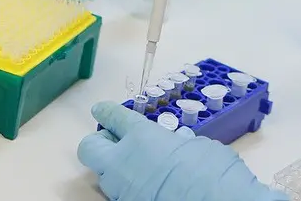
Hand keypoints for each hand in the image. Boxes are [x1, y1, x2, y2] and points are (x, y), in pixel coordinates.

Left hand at [77, 101, 285, 200]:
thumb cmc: (211, 170)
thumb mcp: (200, 147)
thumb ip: (181, 142)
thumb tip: (180, 141)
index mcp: (142, 136)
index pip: (115, 118)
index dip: (106, 112)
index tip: (101, 109)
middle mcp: (122, 161)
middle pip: (89, 147)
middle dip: (98, 141)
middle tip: (113, 140)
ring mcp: (120, 188)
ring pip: (103, 173)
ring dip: (114, 167)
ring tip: (136, 167)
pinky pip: (119, 192)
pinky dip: (129, 186)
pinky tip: (147, 185)